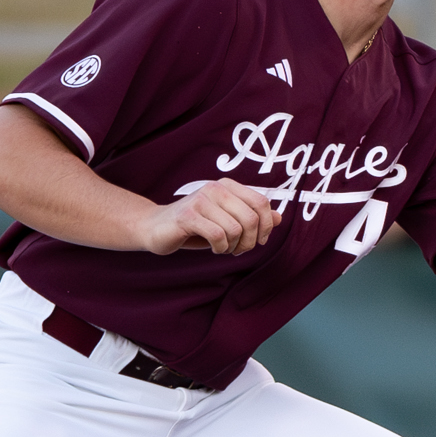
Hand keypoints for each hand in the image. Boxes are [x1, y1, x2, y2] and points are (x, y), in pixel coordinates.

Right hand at [142, 178, 278, 254]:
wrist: (156, 227)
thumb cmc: (195, 226)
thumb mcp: (228, 221)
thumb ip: (253, 218)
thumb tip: (279, 218)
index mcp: (228, 186)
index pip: (262, 203)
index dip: (266, 226)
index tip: (259, 241)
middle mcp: (216, 188)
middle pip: (251, 218)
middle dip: (250, 241)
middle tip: (239, 250)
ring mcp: (201, 200)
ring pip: (235, 229)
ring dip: (233, 247)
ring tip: (224, 248)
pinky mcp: (188, 216)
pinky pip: (218, 236)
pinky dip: (220, 248)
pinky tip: (215, 248)